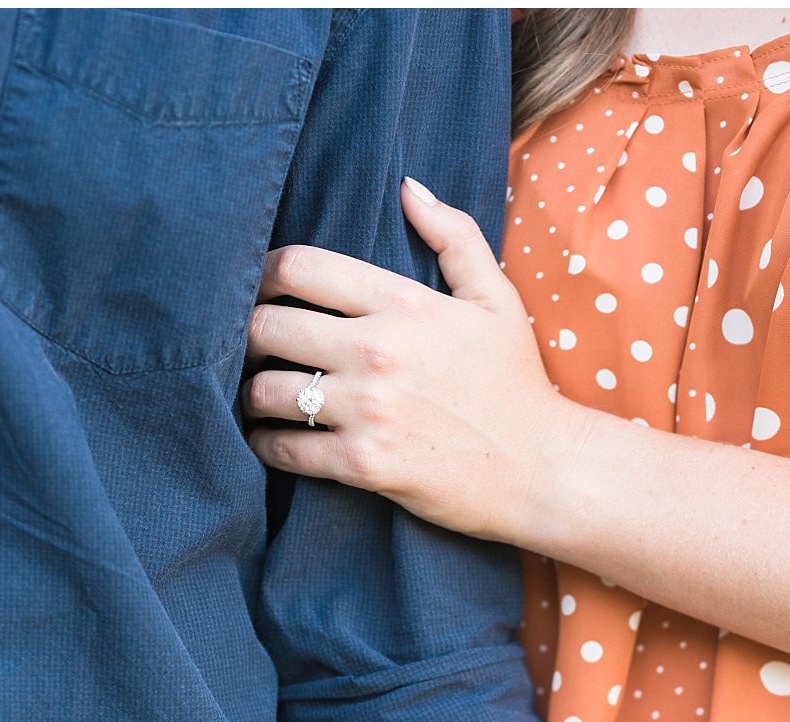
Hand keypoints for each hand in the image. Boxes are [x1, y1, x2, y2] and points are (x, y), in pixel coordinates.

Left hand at [241, 176, 582, 542]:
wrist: (541, 468)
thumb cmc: (514, 382)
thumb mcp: (496, 299)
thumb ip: (454, 236)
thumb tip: (409, 186)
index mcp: (405, 303)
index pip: (300, 267)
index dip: (262, 275)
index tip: (259, 292)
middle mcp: (379, 350)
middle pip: (267, 326)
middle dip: (249, 337)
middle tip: (252, 349)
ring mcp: (368, 408)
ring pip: (264, 391)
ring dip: (252, 395)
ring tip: (261, 396)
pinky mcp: (361, 463)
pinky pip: (281, 448)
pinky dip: (266, 445)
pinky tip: (272, 440)